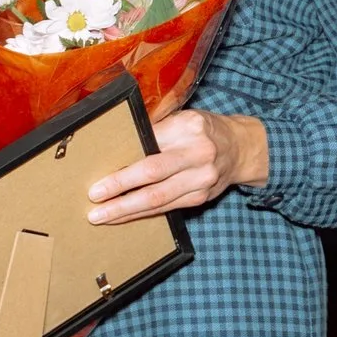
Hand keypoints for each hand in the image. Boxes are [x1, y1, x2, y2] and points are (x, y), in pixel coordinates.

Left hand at [88, 109, 269, 225]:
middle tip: (95, 196)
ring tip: (102, 215)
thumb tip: (117, 148)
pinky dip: (143, 213)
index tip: (99, 169)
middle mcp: (199, 152)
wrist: (241, 148)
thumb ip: (157, 131)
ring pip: (158, 198)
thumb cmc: (204, 131)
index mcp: (190, 126)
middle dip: (120, 186)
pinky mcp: (201, 197)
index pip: (149, 142)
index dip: (125, 158)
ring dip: (126, 208)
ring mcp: (202, 178)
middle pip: (153, 172)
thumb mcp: (184, 119)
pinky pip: (167, 208)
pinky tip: (125, 216)